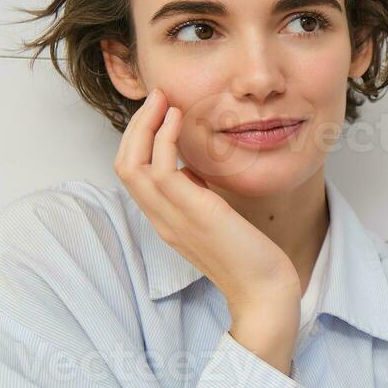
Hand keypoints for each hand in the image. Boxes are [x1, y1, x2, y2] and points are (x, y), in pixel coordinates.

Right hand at [113, 87, 300, 320]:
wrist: (264, 291)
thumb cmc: (249, 256)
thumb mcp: (216, 217)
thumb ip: (200, 196)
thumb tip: (195, 170)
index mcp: (165, 219)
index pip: (133, 174)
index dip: (139, 139)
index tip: (159, 113)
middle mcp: (161, 219)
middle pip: (123, 164)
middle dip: (135, 126)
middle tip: (157, 96)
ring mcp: (172, 218)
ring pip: (131, 164)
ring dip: (145, 125)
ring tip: (164, 100)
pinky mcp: (192, 213)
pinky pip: (160, 169)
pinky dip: (163, 139)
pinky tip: (179, 120)